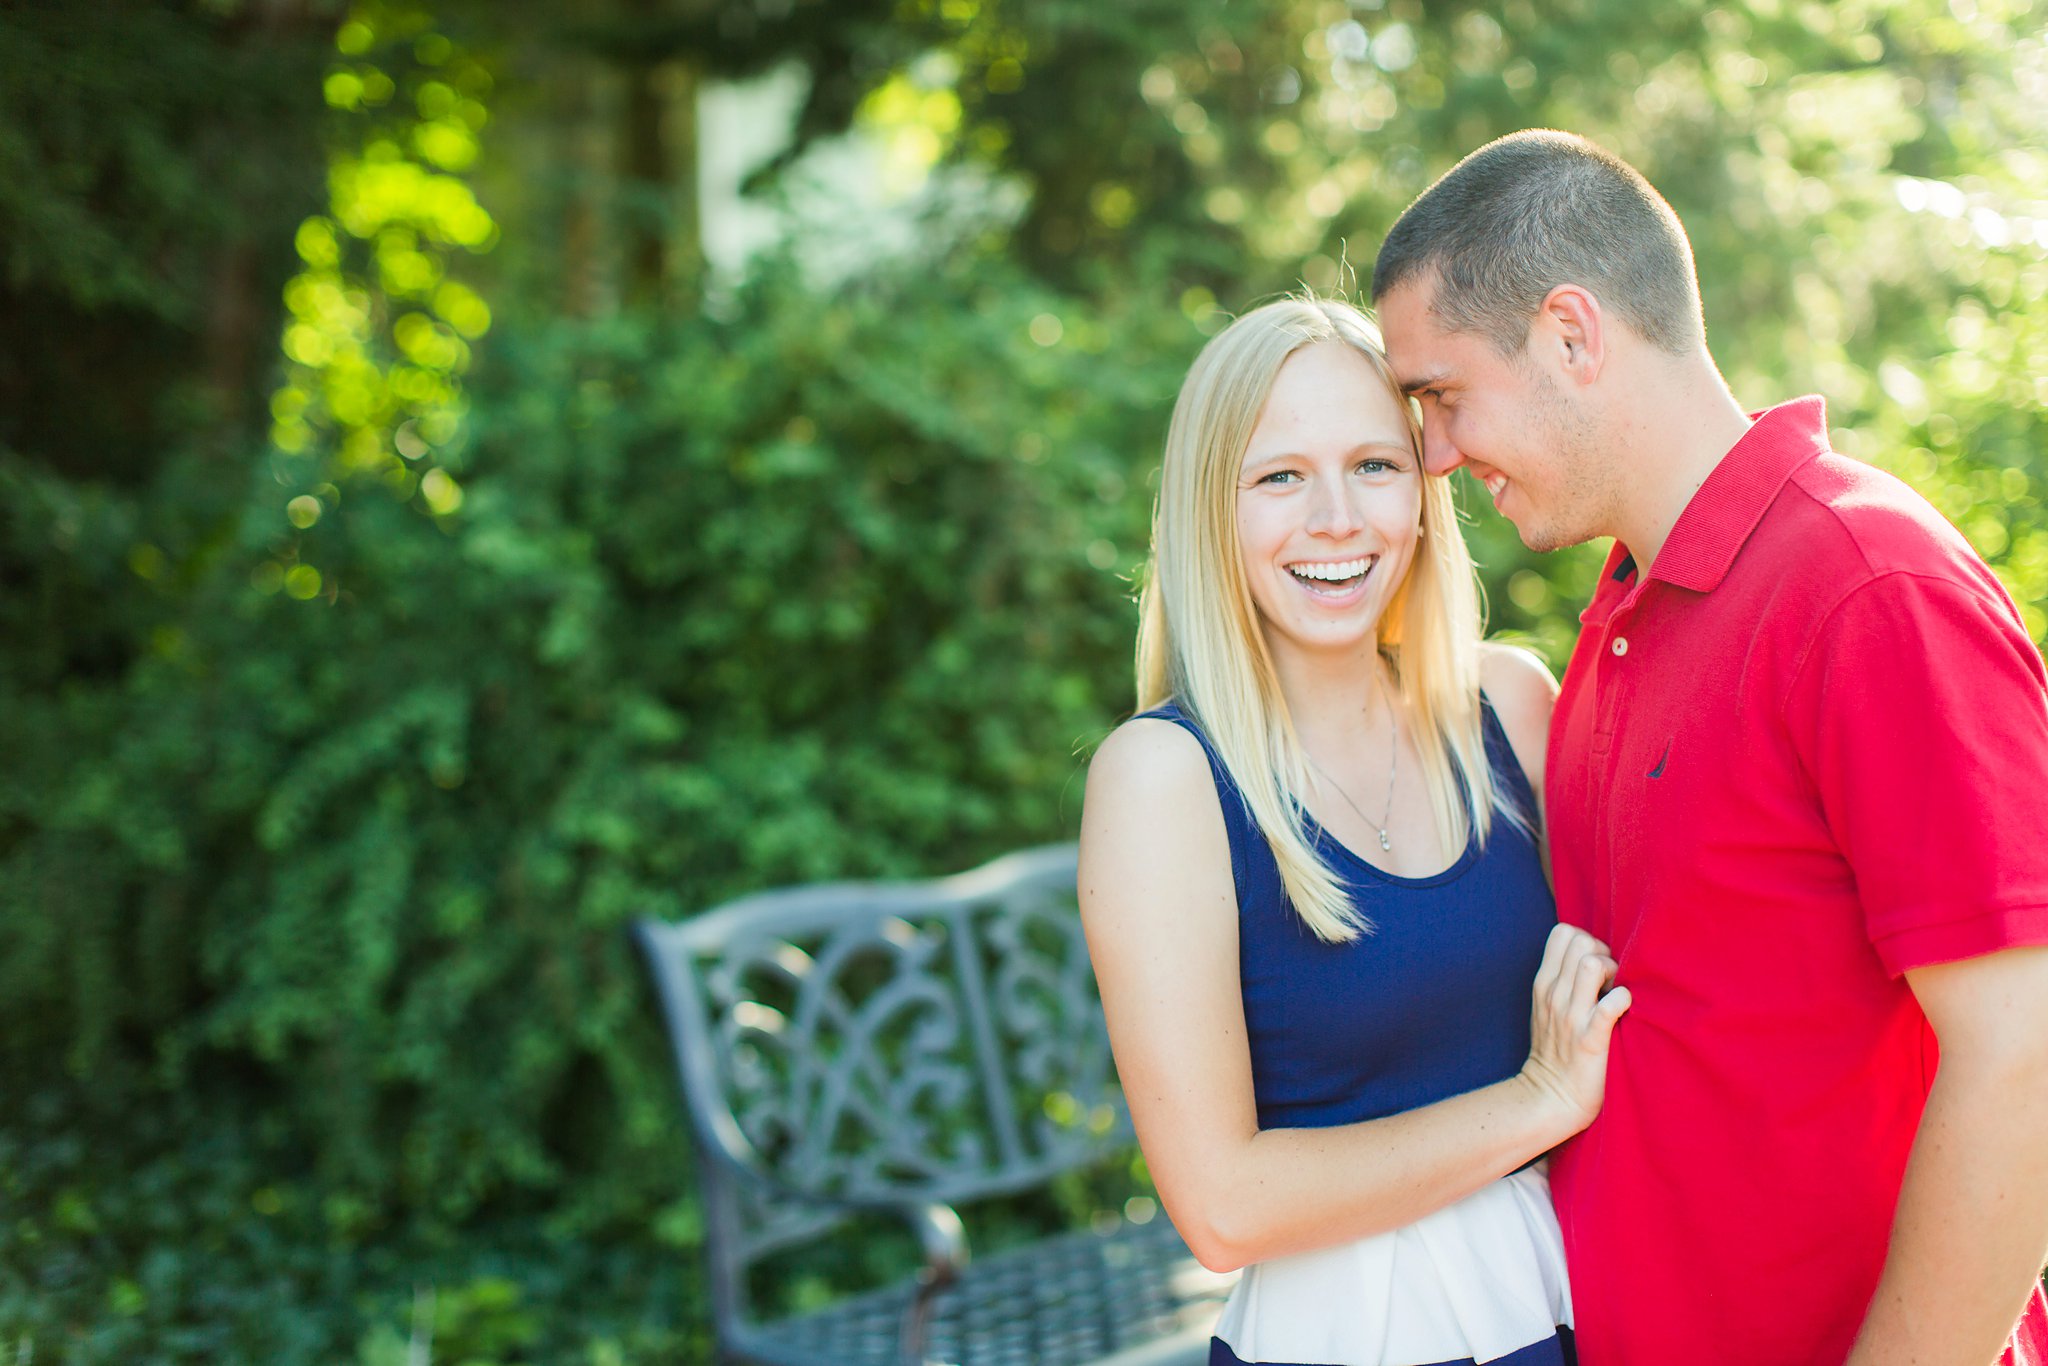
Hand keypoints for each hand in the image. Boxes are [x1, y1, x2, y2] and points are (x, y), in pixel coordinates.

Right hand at [1518, 922, 1630, 1132]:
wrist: (1550, 1098)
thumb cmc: (1556, 1051)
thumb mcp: (1547, 1008)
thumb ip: (1563, 980)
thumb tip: (1594, 959)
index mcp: (1543, 984)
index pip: (1563, 932)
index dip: (1587, 941)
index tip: (1597, 967)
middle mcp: (1554, 994)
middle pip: (1581, 941)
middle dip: (1604, 953)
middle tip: (1611, 981)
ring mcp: (1571, 1016)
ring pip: (1593, 964)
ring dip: (1614, 973)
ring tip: (1616, 994)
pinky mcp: (1590, 1040)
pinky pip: (1610, 1005)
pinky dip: (1623, 1001)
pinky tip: (1624, 1010)